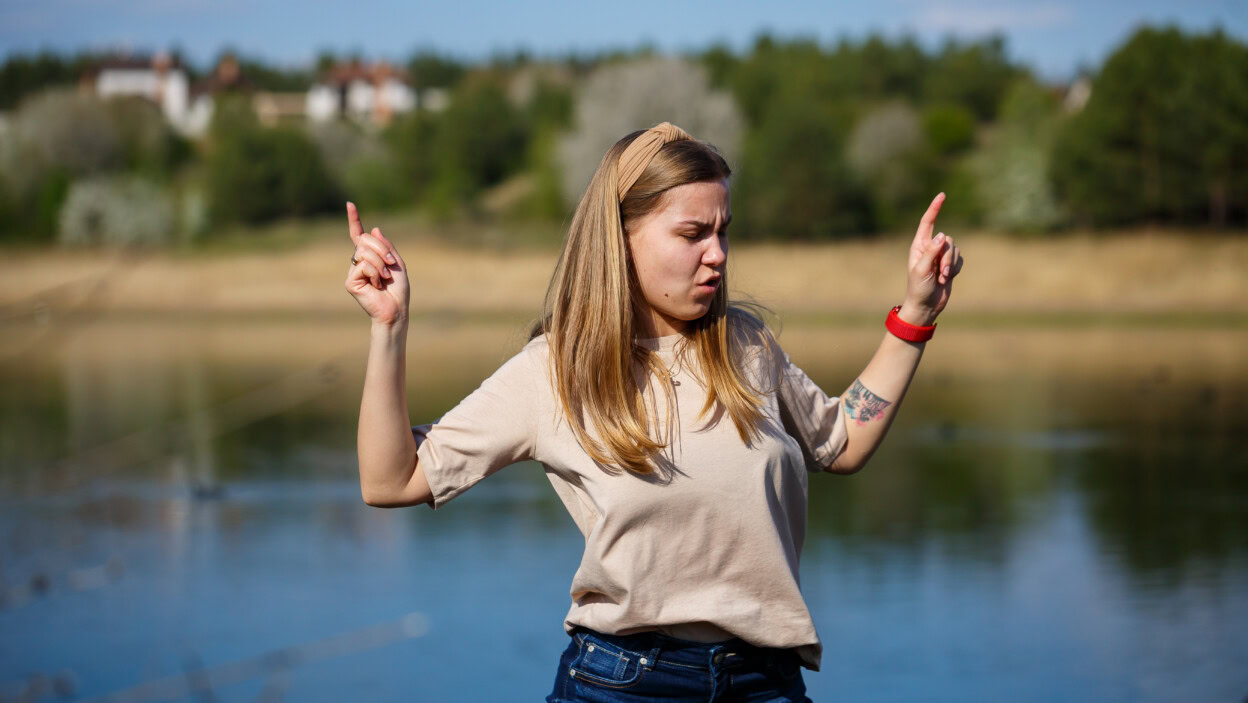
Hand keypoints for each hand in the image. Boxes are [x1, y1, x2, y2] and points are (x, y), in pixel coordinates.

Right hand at [343, 202, 409, 325]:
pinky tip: (377, 285)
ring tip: (385, 279)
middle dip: (382, 250)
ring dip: (381, 264)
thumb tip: (375, 229)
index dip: (354, 220)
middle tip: (391, 265)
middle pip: (365, 240)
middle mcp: (358, 262)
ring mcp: (353, 271)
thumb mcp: (397, 263)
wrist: (396, 309)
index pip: (359, 235)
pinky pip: (363, 265)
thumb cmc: (398, 289)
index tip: (350, 204)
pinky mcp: (350, 281)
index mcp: (369, 256)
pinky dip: (375, 273)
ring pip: (365, 252)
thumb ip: (386, 246)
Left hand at [901, 193, 962, 324]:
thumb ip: (931, 252)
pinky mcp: (950, 265)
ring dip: (951, 266)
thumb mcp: (922, 270)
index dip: (935, 208)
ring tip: (942, 278)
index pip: (928, 222)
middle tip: (940, 273)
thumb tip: (942, 235)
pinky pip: (960, 260)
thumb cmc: (918, 288)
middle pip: (948, 240)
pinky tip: (948, 279)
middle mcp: (930, 248)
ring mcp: (941, 256)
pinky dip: (956, 270)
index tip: (942, 195)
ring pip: (955, 249)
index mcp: (919, 246)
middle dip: (947, 257)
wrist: (926, 306)